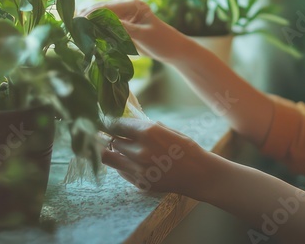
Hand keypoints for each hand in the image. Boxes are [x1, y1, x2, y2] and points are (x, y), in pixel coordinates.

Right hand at [79, 0, 190, 62]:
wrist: (172, 49)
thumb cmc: (162, 41)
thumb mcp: (144, 36)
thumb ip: (125, 29)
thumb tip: (104, 23)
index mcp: (133, 4)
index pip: (107, 7)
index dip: (92, 14)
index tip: (78, 22)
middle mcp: (126, 6)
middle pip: (100, 9)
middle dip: (86, 17)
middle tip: (70, 26)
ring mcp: (122, 15)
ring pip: (99, 17)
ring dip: (87, 23)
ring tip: (72, 30)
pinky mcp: (120, 25)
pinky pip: (103, 25)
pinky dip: (94, 30)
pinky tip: (83, 35)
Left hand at [100, 117, 221, 198]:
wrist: (198, 174)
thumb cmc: (186, 149)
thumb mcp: (167, 130)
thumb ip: (146, 126)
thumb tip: (129, 122)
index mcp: (148, 132)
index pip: (115, 124)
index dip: (109, 122)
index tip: (106, 121)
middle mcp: (140, 150)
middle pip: (111, 140)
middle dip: (111, 136)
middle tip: (112, 135)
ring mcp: (138, 168)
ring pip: (108, 157)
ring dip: (111, 151)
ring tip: (116, 148)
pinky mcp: (139, 182)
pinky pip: (121, 171)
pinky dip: (122, 165)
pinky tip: (132, 161)